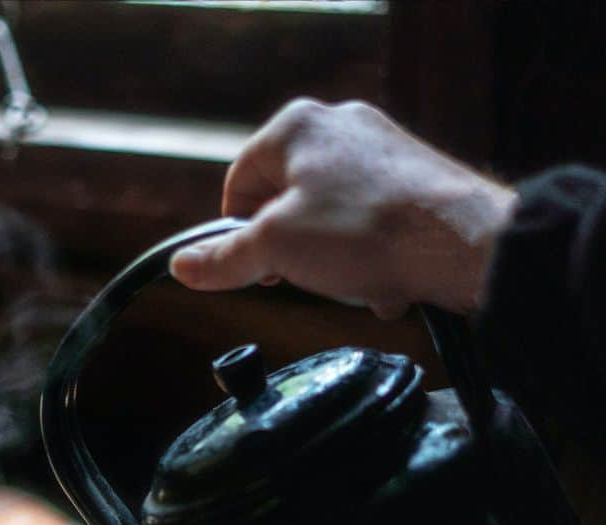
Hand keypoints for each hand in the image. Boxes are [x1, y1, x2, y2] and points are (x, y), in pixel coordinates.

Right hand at [170, 99, 517, 318]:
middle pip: (283, 203)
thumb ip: (223, 259)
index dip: (235, 235)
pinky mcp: (411, 176)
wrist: (462, 243)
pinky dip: (367, 255)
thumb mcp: (274, 250)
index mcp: (294, 128)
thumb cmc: (364, 231)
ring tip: (352, 278)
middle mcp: (337, 126)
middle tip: (305, 276)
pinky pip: (367, 223)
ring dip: (331, 261)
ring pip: (326, 218)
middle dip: (290, 251)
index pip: (238, 185)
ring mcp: (378, 148)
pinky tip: (381, 277)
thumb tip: (181, 266)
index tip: (250, 270)